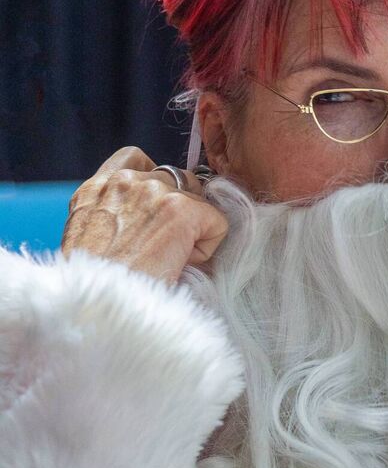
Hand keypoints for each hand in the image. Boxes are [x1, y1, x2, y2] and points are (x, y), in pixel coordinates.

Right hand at [61, 147, 228, 282]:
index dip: (157, 185)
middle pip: (178, 179)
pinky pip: (217, 223)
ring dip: (194, 229)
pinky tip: (182, 266)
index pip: (137, 159)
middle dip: (180, 211)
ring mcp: (154, 192)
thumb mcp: (89, 242)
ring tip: (171, 260)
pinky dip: (208, 248)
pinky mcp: (180, 210)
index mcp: (97, 188)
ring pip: (200, 201)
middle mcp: (124, 181)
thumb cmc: (95, 289)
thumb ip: (115, 218)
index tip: (156, 216)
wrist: (98, 308)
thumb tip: (152, 225)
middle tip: (164, 249)